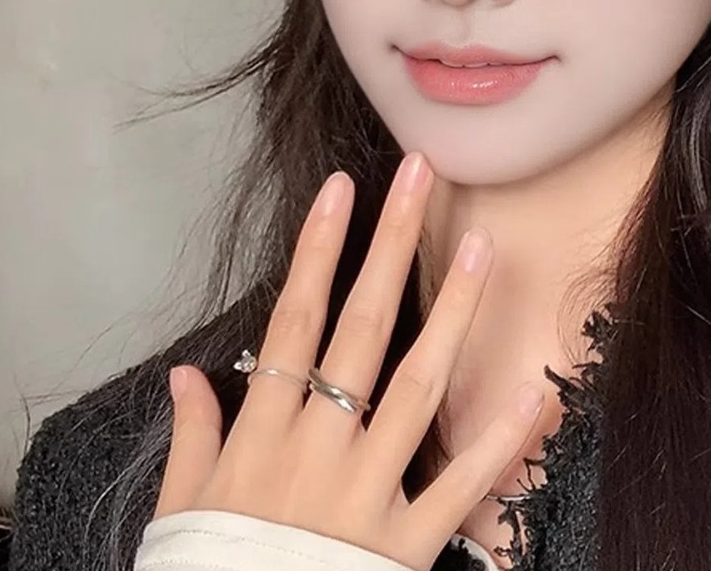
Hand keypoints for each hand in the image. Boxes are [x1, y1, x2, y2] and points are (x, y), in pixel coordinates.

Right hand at [151, 152, 546, 570]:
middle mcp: (317, 449)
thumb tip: (185, 374)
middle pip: (362, 328)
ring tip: (482, 248)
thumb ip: (191, 436)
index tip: (343, 188)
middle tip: (421, 176)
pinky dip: (496, 442)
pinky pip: (458, 489)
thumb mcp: (180, 509)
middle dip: (391, 245)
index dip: (318, 250)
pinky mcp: (404, 545)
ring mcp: (366, 493)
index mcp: (261, 435)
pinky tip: (530, 391)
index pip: (294, 320)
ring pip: (418, 386)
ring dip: (453, 313)